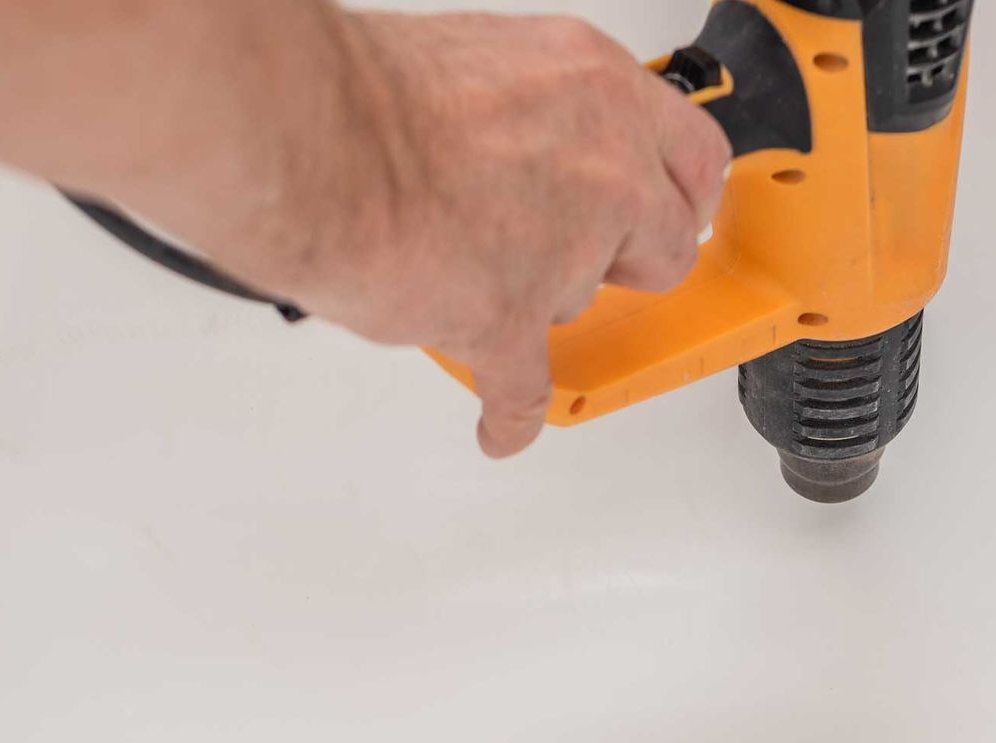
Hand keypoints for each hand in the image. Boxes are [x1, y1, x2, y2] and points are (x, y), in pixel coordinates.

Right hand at [236, 12, 732, 457]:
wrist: (302, 133)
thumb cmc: (364, 93)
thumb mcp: (487, 64)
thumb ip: (535, 114)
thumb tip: (528, 148)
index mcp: (599, 89)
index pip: (694, 156)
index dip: (678, 195)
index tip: (666, 211)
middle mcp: (602, 166)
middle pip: (665, 244)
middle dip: (625, 259)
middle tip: (581, 256)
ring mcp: (564, 253)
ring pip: (579, 303)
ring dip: (535, 301)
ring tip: (464, 270)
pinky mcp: (509, 322)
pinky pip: (526, 390)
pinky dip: (510, 415)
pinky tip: (501, 426)